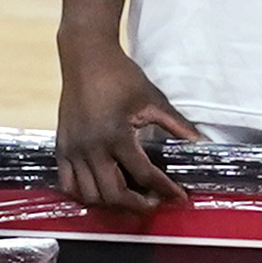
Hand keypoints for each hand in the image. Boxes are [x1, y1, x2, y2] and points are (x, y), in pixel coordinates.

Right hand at [56, 44, 195, 213]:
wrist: (86, 58)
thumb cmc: (120, 76)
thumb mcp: (152, 99)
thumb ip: (176, 124)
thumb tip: (199, 141)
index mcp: (117, 136)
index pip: (144, 175)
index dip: (164, 190)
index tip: (178, 196)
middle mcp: (92, 148)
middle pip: (114, 194)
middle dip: (137, 204)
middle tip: (154, 201)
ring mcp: (74, 149)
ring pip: (90, 195)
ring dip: (111, 203)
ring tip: (129, 197)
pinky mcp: (62, 147)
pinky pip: (68, 183)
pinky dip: (84, 194)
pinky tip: (100, 190)